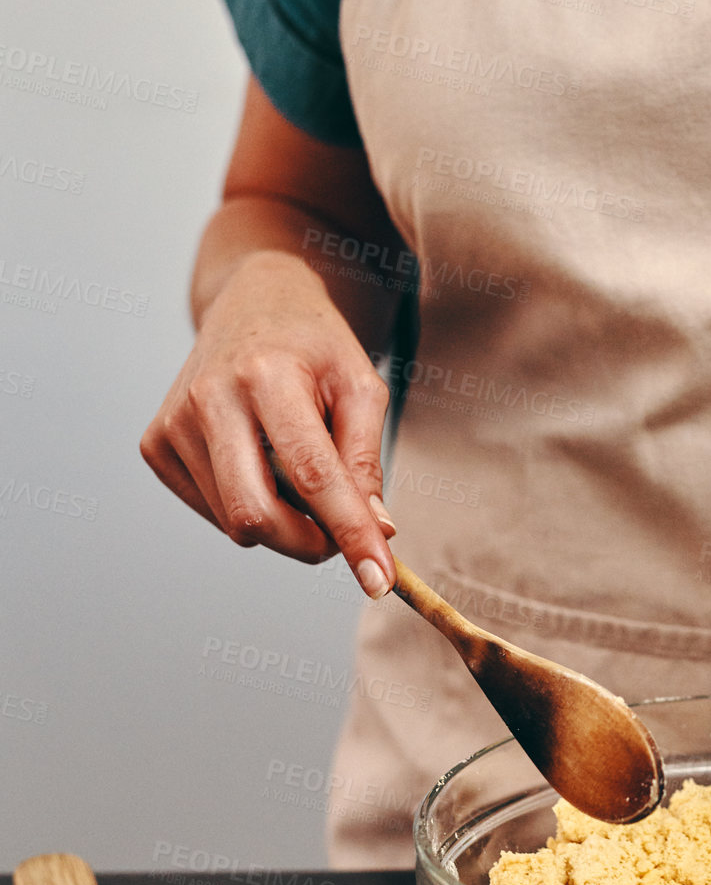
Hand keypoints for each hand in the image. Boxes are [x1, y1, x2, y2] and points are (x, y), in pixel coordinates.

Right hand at [140, 252, 396, 596]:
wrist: (253, 304)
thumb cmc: (317, 348)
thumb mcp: (362, 387)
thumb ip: (367, 459)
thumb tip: (375, 529)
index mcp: (267, 376)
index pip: (312, 475)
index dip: (348, 533)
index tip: (379, 580)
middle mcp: (209, 398)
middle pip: (256, 515)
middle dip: (310, 543)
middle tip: (345, 534)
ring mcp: (173, 423)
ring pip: (236, 522)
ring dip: (284, 520)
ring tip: (299, 467)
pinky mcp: (156, 445)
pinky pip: (213, 511)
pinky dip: (251, 505)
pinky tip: (262, 462)